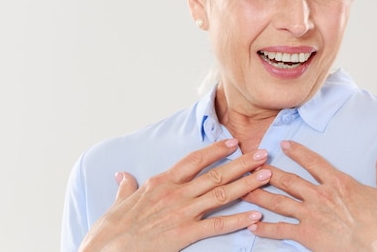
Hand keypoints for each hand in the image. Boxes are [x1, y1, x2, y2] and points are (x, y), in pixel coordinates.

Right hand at [78, 139, 271, 251]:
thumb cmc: (109, 231)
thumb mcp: (117, 203)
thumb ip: (126, 188)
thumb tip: (123, 176)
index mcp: (161, 182)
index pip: (194, 160)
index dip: (216, 150)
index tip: (234, 142)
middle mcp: (175, 193)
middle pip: (215, 174)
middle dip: (242, 163)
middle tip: (263, 154)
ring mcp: (182, 213)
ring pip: (221, 194)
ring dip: (247, 184)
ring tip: (266, 175)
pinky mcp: (185, 234)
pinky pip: (217, 225)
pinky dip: (238, 220)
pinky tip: (255, 215)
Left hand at [243, 141, 376, 251]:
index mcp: (338, 183)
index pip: (313, 162)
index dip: (297, 152)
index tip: (282, 144)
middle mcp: (321, 196)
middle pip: (288, 180)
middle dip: (268, 172)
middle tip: (251, 164)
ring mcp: (312, 216)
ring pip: (279, 202)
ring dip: (259, 195)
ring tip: (243, 190)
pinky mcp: (308, 236)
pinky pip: (281, 231)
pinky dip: (265, 228)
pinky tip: (251, 225)